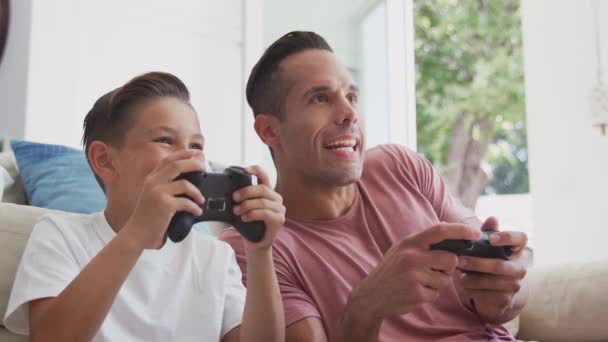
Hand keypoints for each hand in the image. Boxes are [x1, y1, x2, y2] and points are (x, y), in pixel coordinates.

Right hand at [122, 150, 205, 248]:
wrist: (136, 234)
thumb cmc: (148, 218)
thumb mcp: (154, 196)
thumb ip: (165, 186)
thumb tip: (189, 181)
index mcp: (151, 179)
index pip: (168, 160)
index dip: (183, 154)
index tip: (195, 153)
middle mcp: (153, 182)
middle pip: (177, 165)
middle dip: (194, 164)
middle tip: (204, 167)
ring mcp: (158, 193)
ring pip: (184, 184)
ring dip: (197, 192)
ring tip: (201, 200)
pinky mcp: (164, 205)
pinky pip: (186, 202)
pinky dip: (194, 207)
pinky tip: (196, 212)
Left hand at [232, 165, 284, 252]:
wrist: (256, 244)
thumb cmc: (249, 225)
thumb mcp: (243, 208)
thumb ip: (241, 199)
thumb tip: (229, 193)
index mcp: (267, 192)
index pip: (264, 175)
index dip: (255, 170)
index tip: (244, 169)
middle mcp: (276, 198)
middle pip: (263, 189)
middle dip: (246, 191)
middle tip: (234, 197)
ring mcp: (280, 209)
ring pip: (263, 202)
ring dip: (247, 205)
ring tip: (236, 211)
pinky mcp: (279, 220)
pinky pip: (265, 213)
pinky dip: (253, 214)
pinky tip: (244, 217)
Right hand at [349, 223, 481, 319]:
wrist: (371, 295)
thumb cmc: (391, 270)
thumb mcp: (402, 249)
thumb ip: (424, 241)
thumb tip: (447, 226)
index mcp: (410, 242)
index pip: (440, 231)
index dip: (461, 230)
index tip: (476, 233)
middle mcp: (412, 256)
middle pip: (450, 259)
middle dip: (449, 267)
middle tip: (434, 270)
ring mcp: (414, 275)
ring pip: (445, 279)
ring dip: (437, 283)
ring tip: (419, 282)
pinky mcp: (417, 293)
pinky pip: (437, 294)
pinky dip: (430, 295)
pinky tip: (415, 292)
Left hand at [456, 217, 527, 317]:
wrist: (495, 293)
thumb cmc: (489, 262)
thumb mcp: (487, 247)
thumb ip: (488, 232)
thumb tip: (492, 218)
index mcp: (517, 250)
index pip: (521, 238)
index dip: (507, 237)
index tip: (490, 239)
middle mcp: (520, 267)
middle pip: (500, 265)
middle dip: (477, 263)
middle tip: (459, 260)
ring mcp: (515, 285)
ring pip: (491, 281)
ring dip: (472, 278)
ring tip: (458, 273)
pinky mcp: (506, 299)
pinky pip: (487, 295)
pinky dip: (472, 289)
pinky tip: (465, 285)